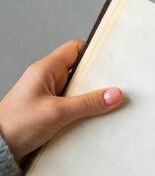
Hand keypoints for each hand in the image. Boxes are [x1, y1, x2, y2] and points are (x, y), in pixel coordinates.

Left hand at [0, 40, 122, 165]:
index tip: (113, 61)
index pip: (75, 49)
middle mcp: (47, 80)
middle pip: (80, 72)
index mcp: (45, 70)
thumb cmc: (16, 125)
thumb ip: (87, 103)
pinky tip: (94, 121)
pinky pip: (74, 108)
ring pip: (78, 92)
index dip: (94, 52)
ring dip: (91, 100)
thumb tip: (114, 94)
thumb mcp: (57, 113)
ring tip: (110, 106)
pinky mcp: (50, 113)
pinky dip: (84, 113)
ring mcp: (49, 97)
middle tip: (117, 87)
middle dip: (98, 80)